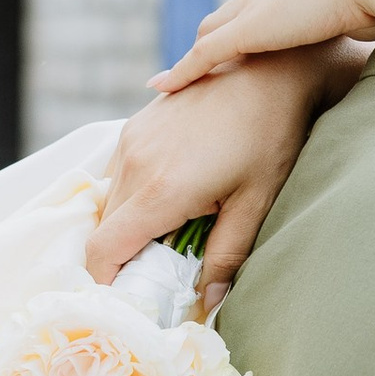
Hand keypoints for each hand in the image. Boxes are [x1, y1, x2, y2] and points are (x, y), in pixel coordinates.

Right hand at [85, 41, 361, 309]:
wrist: (270, 71)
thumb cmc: (271, 136)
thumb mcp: (255, 203)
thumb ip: (227, 256)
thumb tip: (210, 304)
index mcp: (162, 190)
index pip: (104, 249)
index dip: (104, 281)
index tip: (123, 298)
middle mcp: (135, 163)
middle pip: (103, 228)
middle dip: (121, 257)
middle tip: (155, 273)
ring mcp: (131, 139)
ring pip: (108, 200)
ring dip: (127, 224)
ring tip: (167, 233)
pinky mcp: (136, 124)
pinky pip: (117, 172)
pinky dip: (132, 195)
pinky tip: (168, 196)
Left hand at [155, 0, 374, 91]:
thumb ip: (368, 14)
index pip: (260, 1)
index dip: (250, 24)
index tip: (247, 46)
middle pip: (228, 16)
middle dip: (216, 40)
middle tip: (204, 70)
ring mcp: (256, 7)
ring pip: (211, 34)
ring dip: (196, 59)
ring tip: (181, 85)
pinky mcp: (247, 31)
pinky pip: (203, 56)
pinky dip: (181, 72)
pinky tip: (161, 88)